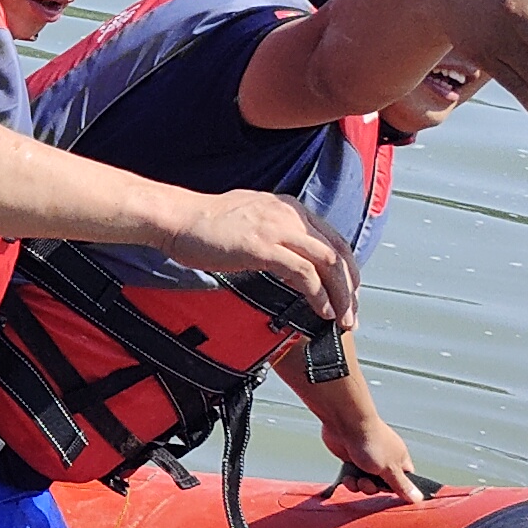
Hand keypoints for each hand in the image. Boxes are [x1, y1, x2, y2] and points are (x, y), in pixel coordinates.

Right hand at [156, 188, 358, 328]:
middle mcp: (289, 214)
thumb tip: (284, 254)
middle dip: (350, 286)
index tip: (348, 294)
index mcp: (288, 207)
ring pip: (328, 263)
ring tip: (342, 319)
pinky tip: (320, 311)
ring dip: (340, 295)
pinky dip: (318, 295)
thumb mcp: (249, 218)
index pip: (333, 239)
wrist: (176, 218)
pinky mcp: (263, 247)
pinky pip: (304, 274)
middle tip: (352, 313)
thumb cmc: (203, 223)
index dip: (347, 269)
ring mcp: (277, 229)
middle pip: (338, 251)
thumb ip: (273, 231)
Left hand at [330, 416, 428, 500]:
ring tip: (356, 478)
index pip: (405, 481)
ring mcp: (367, 459)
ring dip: (361, 485)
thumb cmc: (371, 442)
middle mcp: (384, 459)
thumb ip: (402, 485)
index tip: (390, 493)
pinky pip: (353, 478)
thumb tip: (418, 498)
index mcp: (400, 459)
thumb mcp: (390, 468)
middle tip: (368, 482)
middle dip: (374, 489)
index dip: (398, 490)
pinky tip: (347, 477)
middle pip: (383, 486)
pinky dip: (350, 481)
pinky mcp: (351, 459)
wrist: (345, 424)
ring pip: (366, 483)